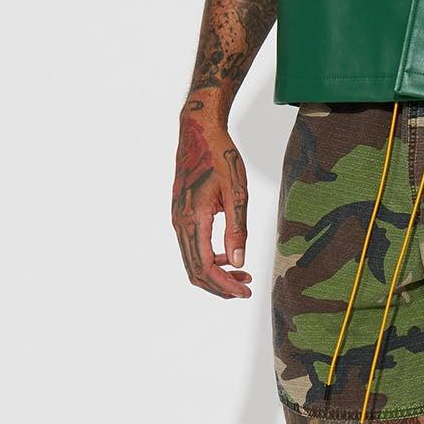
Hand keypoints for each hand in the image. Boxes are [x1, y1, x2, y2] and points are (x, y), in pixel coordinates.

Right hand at [172, 104, 252, 296]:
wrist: (198, 132)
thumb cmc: (220, 157)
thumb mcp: (236, 192)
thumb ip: (237, 229)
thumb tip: (239, 262)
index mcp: (193, 219)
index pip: (205, 267)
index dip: (225, 285)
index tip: (245, 291)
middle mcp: (180, 223)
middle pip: (195, 271)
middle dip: (220, 286)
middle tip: (246, 288)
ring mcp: (178, 220)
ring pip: (192, 261)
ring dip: (215, 273)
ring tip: (242, 274)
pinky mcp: (180, 215)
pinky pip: (191, 247)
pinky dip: (209, 259)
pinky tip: (228, 255)